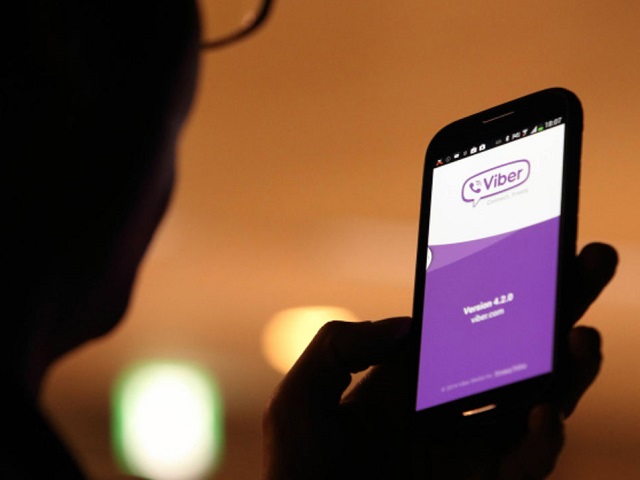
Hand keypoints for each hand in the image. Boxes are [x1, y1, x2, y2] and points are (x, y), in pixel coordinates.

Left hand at [262, 243, 616, 479]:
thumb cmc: (296, 471)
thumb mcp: (300, 396)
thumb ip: (338, 346)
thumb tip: (409, 325)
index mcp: (409, 375)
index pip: (465, 323)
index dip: (495, 288)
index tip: (526, 249)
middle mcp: (448, 404)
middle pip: (516, 350)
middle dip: (557, 307)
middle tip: (591, 259)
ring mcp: (470, 445)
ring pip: (540, 398)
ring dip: (569, 368)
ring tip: (584, 335)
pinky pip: (528, 459)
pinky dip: (545, 437)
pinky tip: (547, 409)